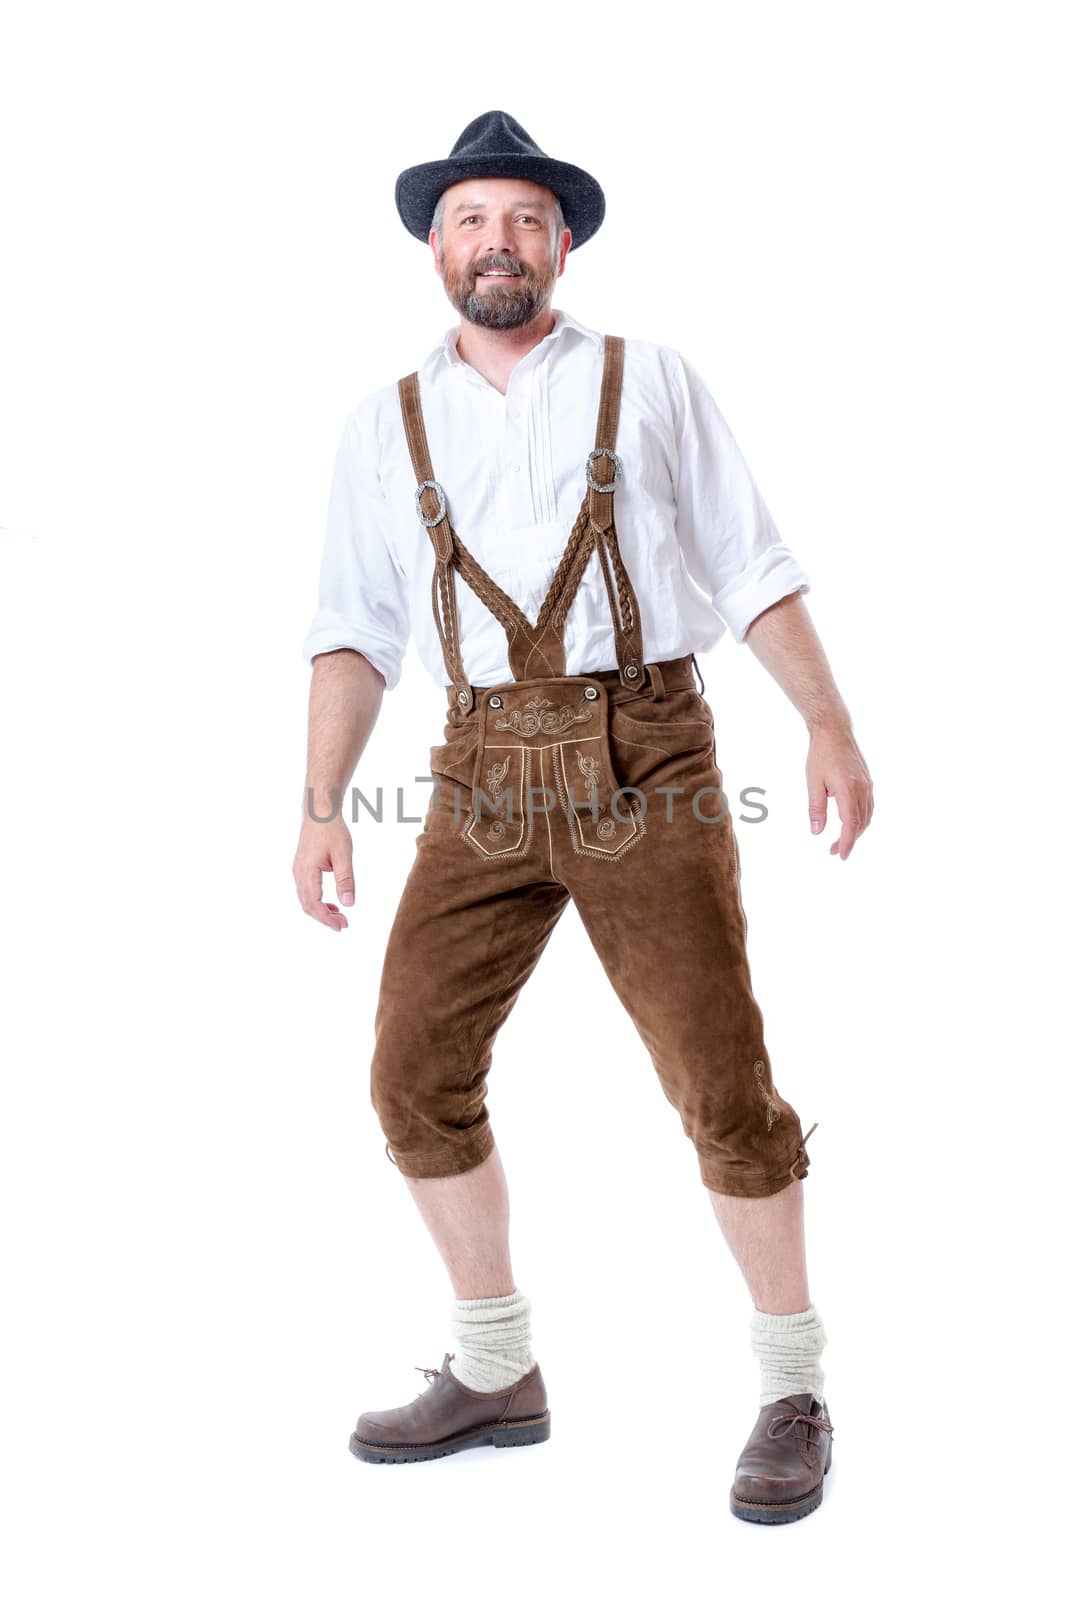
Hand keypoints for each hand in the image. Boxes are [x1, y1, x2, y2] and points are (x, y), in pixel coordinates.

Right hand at [292, 812, 355, 930]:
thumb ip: (345, 880)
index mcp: (307, 870)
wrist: (319, 811)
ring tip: (340, 917)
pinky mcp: (302, 868)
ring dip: (321, 911)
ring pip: (305, 899)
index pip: (314, 903)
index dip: (326, 918)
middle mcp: (299, 873)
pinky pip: (306, 891)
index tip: (341, 926)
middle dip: (324, 918)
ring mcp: (298, 870)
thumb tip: (349, 904)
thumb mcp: (343, 854)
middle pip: (307, 905)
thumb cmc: (331, 829)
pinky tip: (332, 904)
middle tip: (344, 924)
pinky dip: (318, 902)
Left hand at [806, 722, 873, 860]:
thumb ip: (816, 808)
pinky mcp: (867, 781)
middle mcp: (862, 789)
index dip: (846, 842)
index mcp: (848, 790)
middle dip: (850, 840)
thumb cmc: (821, 755)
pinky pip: (868, 806)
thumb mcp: (813, 782)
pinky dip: (861, 819)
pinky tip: (850, 822)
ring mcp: (867, 785)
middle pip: (861, 823)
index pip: (850, 824)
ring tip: (841, 840)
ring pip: (867, 816)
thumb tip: (816, 831)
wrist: (834, 731)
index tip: (841, 855)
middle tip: (834, 850)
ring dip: (856, 831)